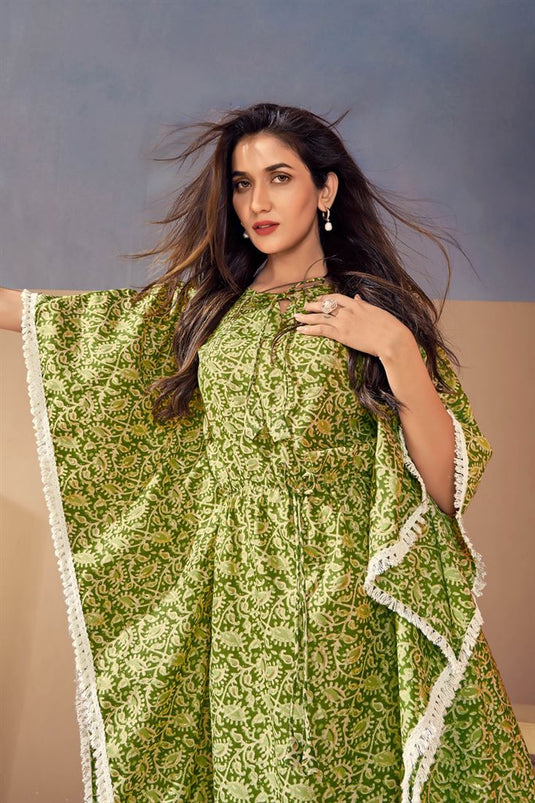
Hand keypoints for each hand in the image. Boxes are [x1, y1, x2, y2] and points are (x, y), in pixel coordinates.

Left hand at [293, 293, 411, 360]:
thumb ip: (365, 305)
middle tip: (304, 306)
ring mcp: (344, 322)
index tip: (320, 299)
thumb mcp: (377, 312)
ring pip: (320, 316)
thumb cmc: (389, 327)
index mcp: (357, 304)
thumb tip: (358, 297)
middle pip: (325, 305)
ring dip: (306, 317)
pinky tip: (300, 330)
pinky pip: (321, 329)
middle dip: (313, 305)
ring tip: (296, 317)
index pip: (337, 298)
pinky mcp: (341, 334)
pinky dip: (309, 329)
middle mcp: (348, 311)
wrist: (392, 339)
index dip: (326, 298)